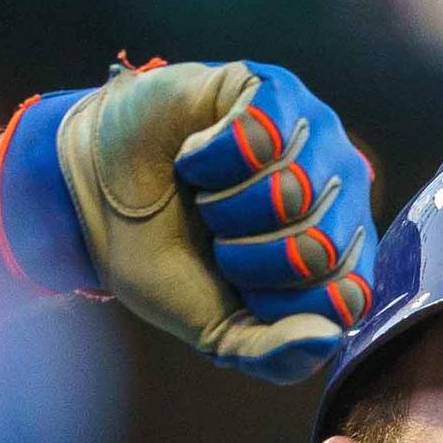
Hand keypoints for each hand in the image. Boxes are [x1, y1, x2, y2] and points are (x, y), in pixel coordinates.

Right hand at [0, 60, 375, 382]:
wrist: (96, 195)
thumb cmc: (167, 256)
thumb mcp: (216, 328)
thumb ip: (272, 354)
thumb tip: (326, 337)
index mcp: (341, 252)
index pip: (346, 298)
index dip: (278, 303)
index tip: (239, 287)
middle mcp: (343, 189)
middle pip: (318, 246)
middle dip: (246, 257)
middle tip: (216, 236)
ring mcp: (314, 133)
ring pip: (291, 190)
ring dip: (225, 206)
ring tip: (205, 194)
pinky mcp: (272, 89)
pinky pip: (260, 134)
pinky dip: (210, 158)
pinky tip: (195, 155)